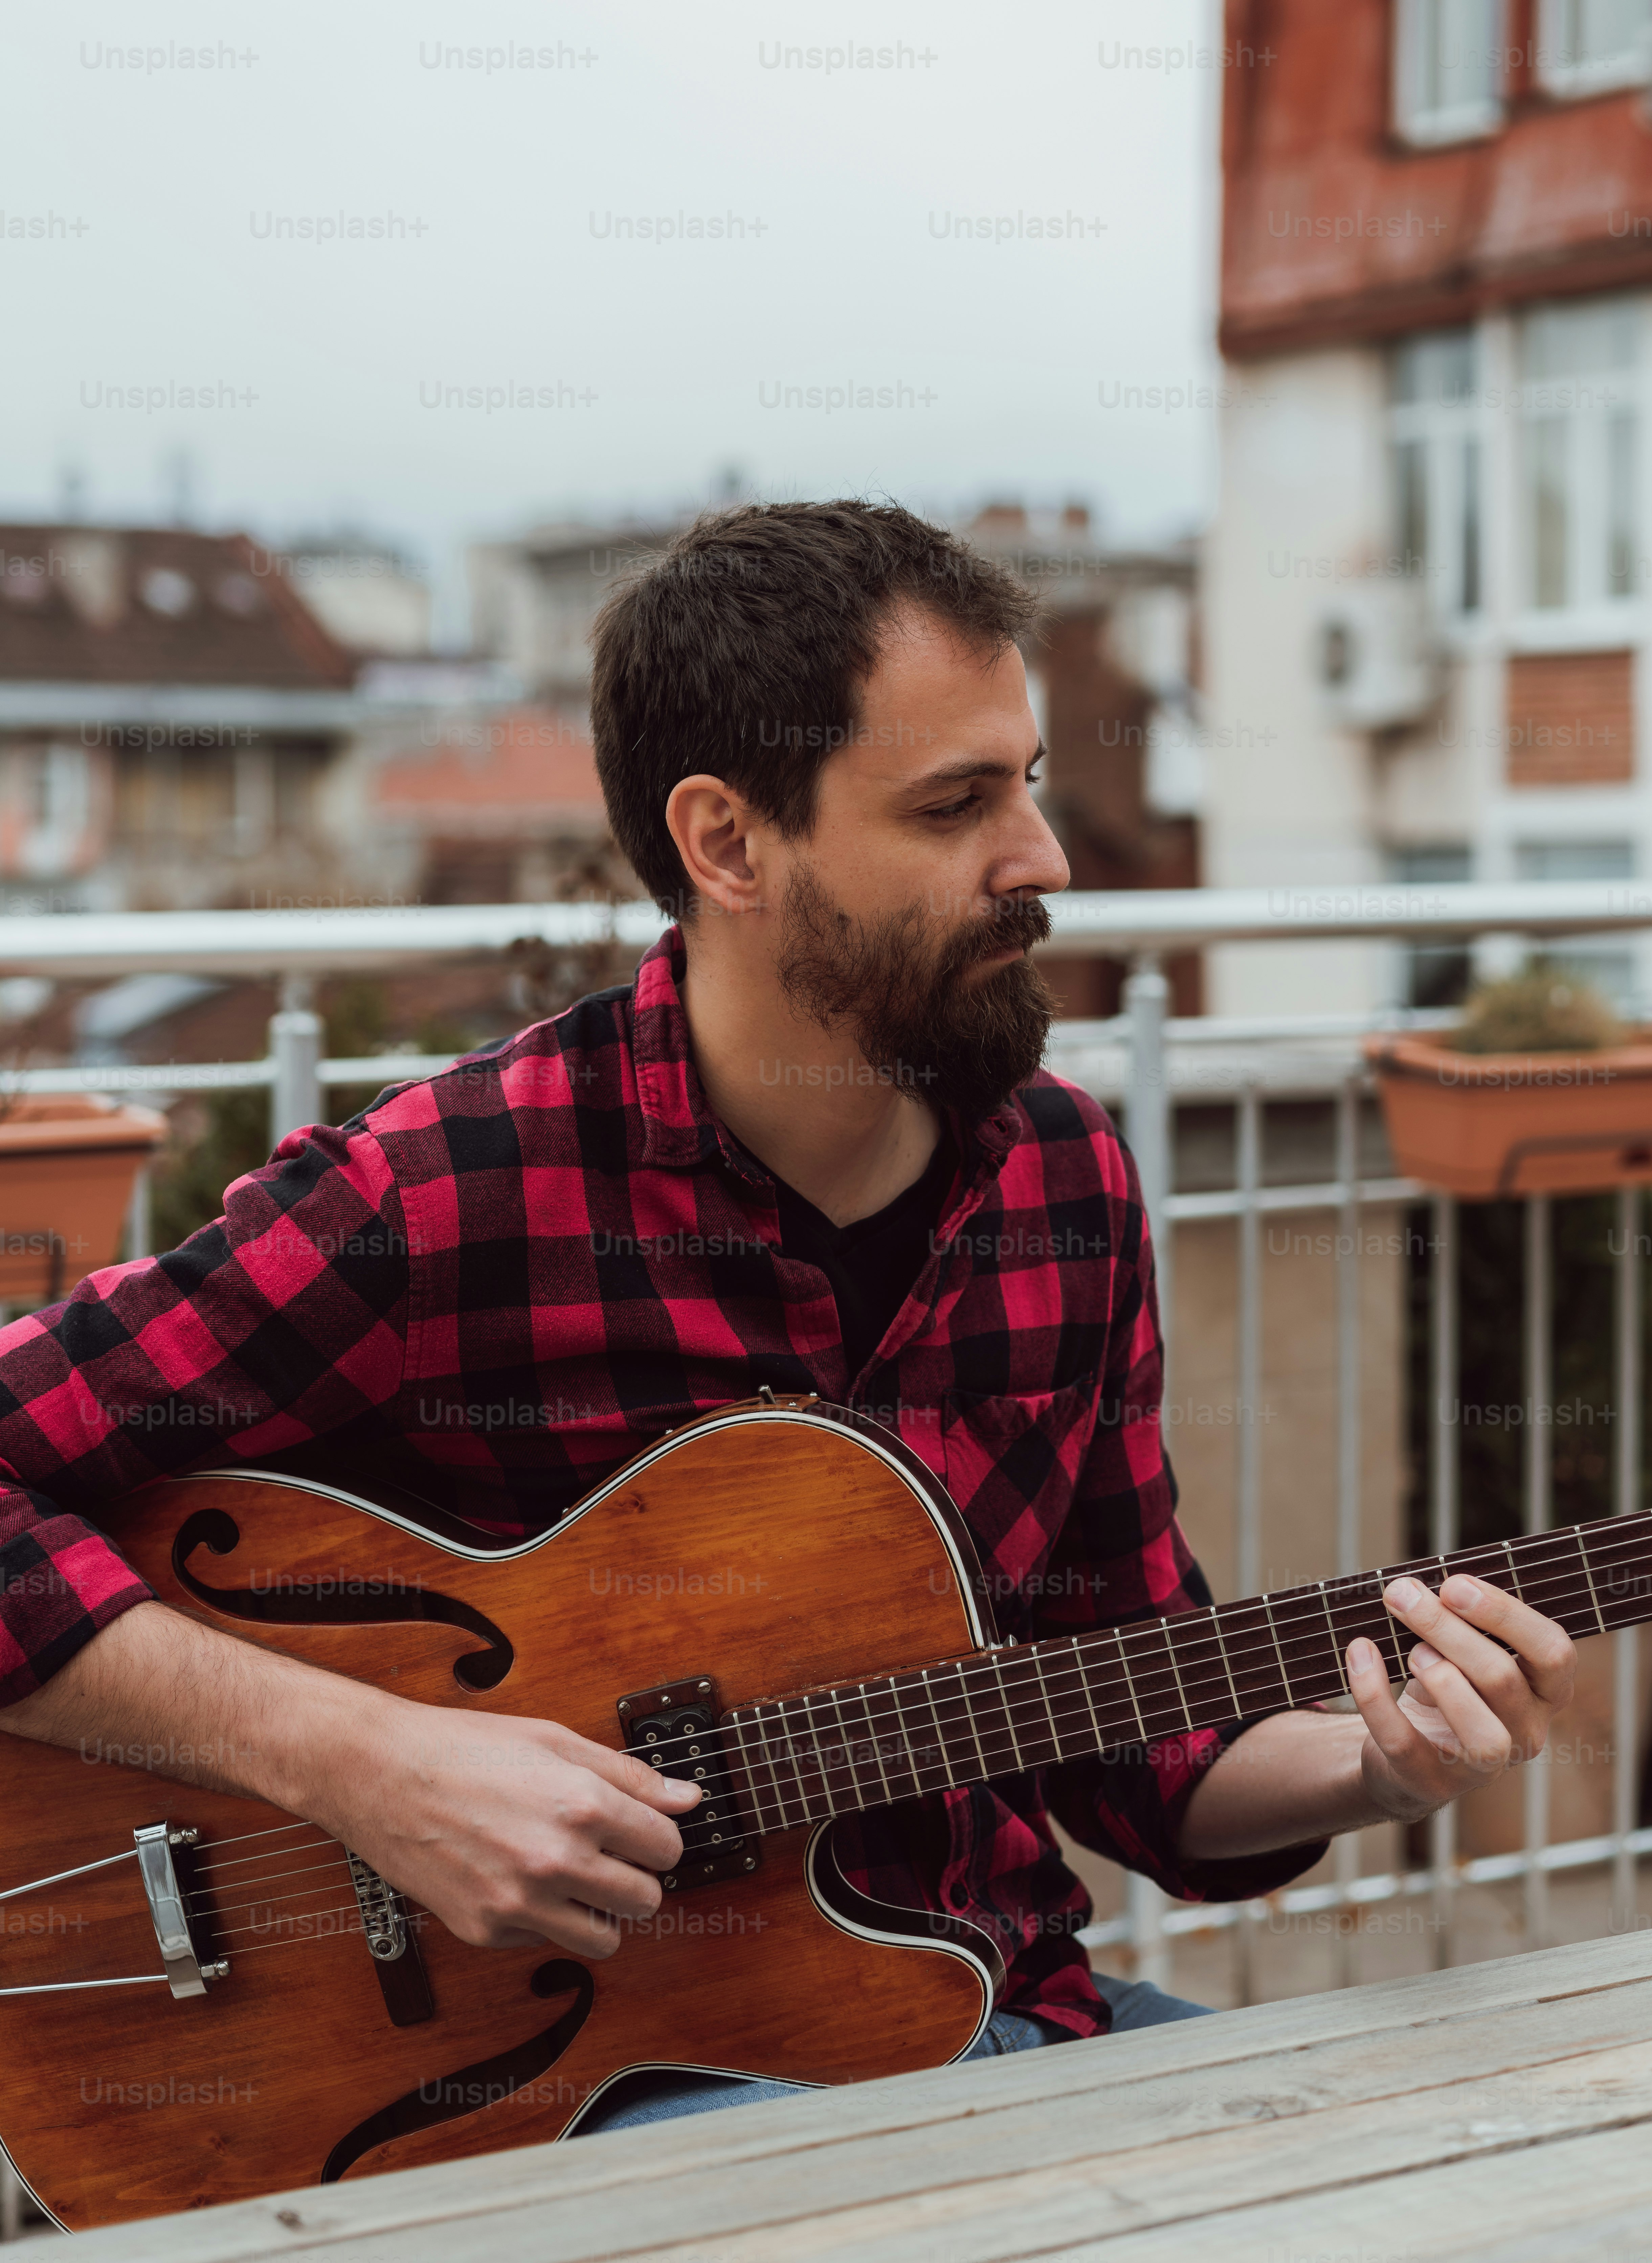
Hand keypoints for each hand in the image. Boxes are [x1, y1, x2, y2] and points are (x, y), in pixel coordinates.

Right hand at [312, 1697, 701, 1960]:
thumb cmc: (464, 1748)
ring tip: (575, 1877)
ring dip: (600, 1911)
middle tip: (611, 1856)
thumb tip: (687, 1798)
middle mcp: (555, 1859)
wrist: (379, 1773)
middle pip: (646, 1900)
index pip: (666, 1847)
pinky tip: (521, 1881)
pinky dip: (544, 1920)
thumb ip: (629, 1775)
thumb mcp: (554, 1740)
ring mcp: (519, 1902)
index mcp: (580, 1804)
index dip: (659, 1837)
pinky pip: (546, 1943)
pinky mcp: (486, 1930)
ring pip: (605, 1939)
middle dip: (637, 1878)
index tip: (643, 1832)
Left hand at [1346, 1574, 1576, 1824]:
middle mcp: (1527, 1734)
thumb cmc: (1442, 1686)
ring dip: (1438, 1676)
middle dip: (1447, 1629)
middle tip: (1403, 1594)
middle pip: (1502, 1678)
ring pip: (1481, 1729)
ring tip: (1409, 1650)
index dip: (1506, 1614)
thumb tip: (1415, 1589)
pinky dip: (1374, 1692)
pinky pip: (1403, 1740)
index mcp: (1544, 1692)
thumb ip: (1459, 1622)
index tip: (1453, 1583)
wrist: (1402, 1752)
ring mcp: (1483, 1768)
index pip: (1554, 1652)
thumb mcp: (1461, 1652)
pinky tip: (1359, 1653)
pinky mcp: (1430, 1781)